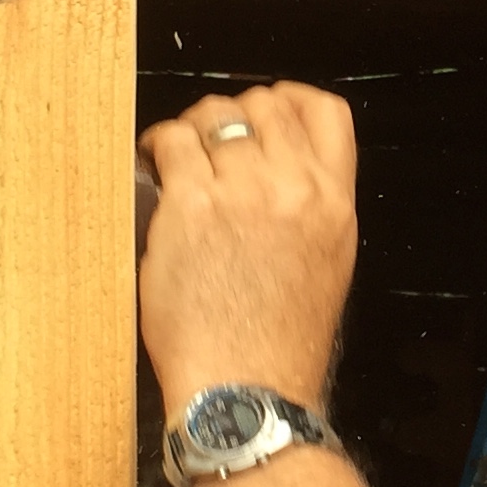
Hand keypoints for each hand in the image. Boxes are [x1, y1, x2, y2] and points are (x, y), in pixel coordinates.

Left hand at [138, 84, 357, 417]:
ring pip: (212, 116)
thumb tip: (276, 162)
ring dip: (190, 130)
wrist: (247, 388)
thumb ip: (310, 205)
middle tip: (207, 141)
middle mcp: (293, 188)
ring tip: (176, 156)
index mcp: (334, 202)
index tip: (263, 109)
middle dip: (230, 114)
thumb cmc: (279, 342)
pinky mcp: (191, 206)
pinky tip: (151, 165)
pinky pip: (169, 143)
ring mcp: (243, 193)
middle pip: (262, 103)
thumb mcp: (326, 262)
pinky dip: (155, 147)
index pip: (324, 111)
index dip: (288, 99)